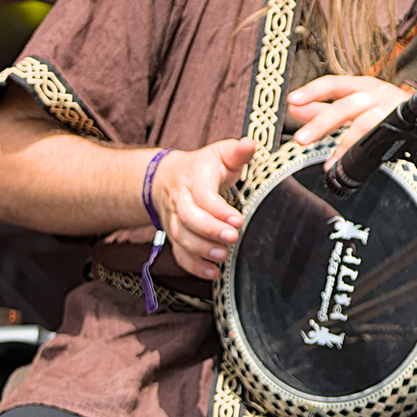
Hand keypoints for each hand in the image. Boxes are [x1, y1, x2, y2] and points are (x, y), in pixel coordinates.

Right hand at [152, 140, 254, 279]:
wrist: (166, 178)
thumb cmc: (202, 167)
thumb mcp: (220, 153)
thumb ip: (237, 151)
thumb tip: (250, 143)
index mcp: (194, 178)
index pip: (202, 195)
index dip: (218, 209)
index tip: (238, 219)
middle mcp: (180, 200)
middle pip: (187, 218)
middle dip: (210, 231)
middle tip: (232, 238)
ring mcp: (174, 220)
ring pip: (181, 238)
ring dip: (202, 250)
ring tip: (224, 255)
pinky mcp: (174, 235)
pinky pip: (179, 253)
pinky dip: (194, 266)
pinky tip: (212, 272)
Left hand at [288, 74, 416, 168]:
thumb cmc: (394, 118)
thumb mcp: (356, 113)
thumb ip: (325, 111)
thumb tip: (295, 109)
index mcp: (362, 86)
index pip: (334, 83)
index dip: (312, 90)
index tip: (292, 100)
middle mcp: (377, 91)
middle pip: (346, 103)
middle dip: (321, 122)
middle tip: (301, 139)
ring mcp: (393, 104)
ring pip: (364, 119)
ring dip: (343, 140)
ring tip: (330, 160)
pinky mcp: (408, 118)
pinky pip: (383, 131)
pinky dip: (365, 145)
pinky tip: (353, 158)